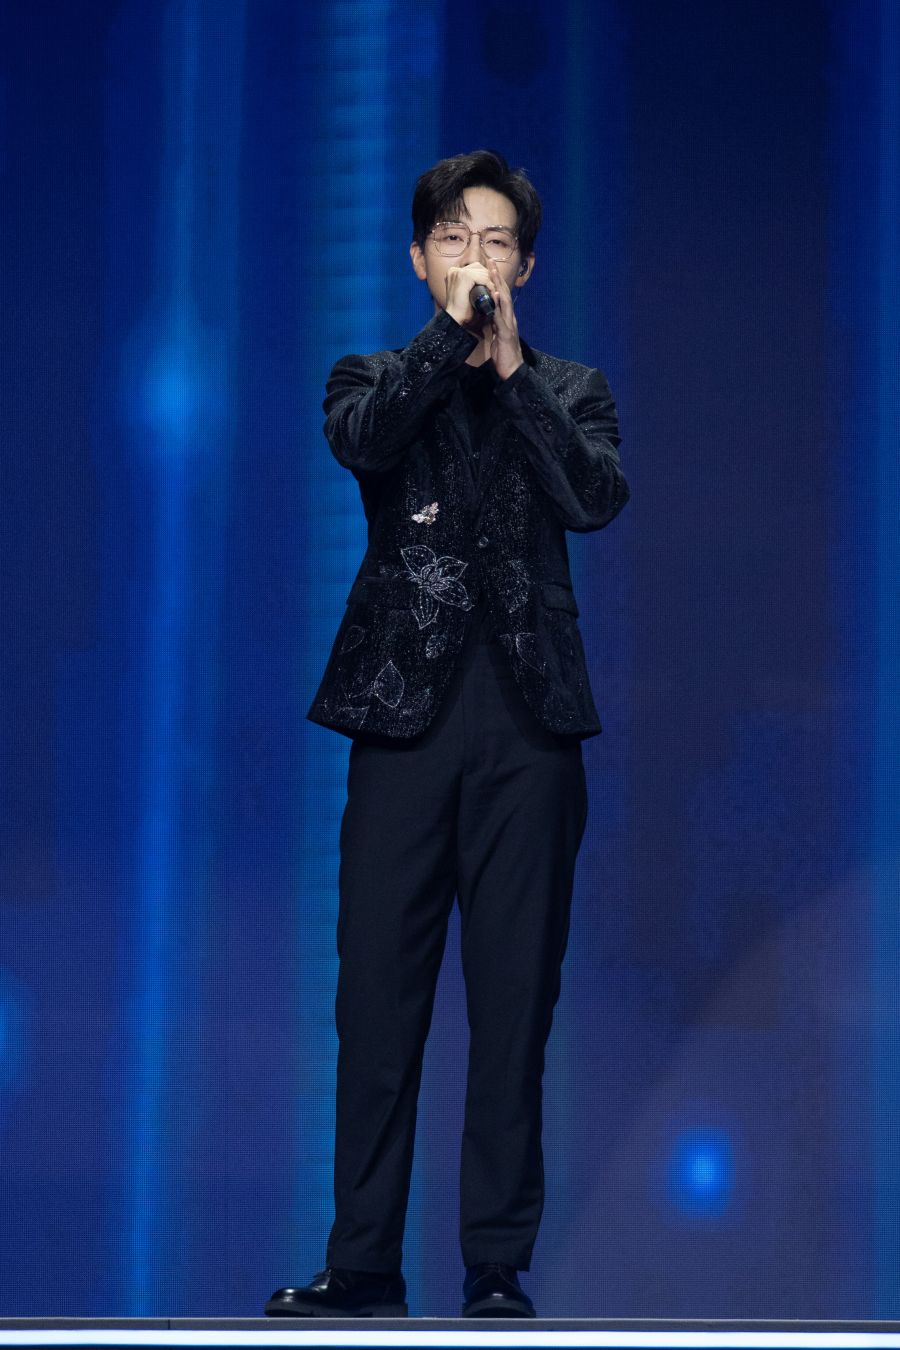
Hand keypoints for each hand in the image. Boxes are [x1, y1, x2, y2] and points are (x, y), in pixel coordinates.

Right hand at [444, 262, 491, 328]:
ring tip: (494, 292)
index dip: (484, 275)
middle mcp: (454, 270)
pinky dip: (489, 285)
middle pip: (478, 267)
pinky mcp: (464, 277)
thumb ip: (473, 284)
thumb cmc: (461, 310)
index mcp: (453, 272)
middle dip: (488, 277)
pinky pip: (482, 278)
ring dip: (490, 281)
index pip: (474, 267)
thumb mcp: (466, 293)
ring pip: (482, 272)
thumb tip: (487, 277)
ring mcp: (458, 272)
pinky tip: (492, 293)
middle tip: (495, 288)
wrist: (454, 320)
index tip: (491, 285)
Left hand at [485, 260, 523, 379]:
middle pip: (503, 292)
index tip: (488, 266)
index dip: (495, 280)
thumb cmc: (503, 354)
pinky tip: (494, 295)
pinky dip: (498, 305)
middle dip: (496, 276)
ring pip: (504, 301)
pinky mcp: (507, 334)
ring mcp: (509, 324)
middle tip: (490, 260)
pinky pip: (502, 317)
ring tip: (492, 272)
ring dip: (498, 285)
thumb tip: (487, 312)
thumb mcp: (496, 334)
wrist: (512, 370)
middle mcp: (510, 317)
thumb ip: (493, 322)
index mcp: (506, 317)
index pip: (501, 295)